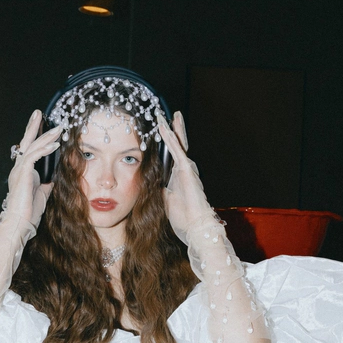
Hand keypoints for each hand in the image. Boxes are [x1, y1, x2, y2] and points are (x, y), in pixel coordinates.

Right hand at [3, 110, 61, 232]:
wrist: (20, 223)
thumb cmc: (29, 212)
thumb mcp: (43, 195)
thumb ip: (47, 184)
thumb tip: (54, 178)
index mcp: (23, 173)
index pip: (29, 150)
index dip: (36, 137)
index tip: (43, 125)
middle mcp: (19, 169)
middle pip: (26, 142)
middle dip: (34, 127)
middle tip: (39, 113)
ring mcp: (19, 170)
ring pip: (32, 147)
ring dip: (45, 136)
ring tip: (57, 128)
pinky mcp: (22, 174)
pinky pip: (33, 157)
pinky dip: (44, 149)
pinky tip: (55, 144)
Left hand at [157, 111, 214, 238]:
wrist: (195, 227)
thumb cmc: (182, 218)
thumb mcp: (164, 201)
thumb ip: (158, 190)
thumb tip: (148, 183)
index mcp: (178, 177)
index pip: (171, 155)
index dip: (166, 142)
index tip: (159, 130)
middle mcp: (184, 169)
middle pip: (177, 145)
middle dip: (172, 129)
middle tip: (165, 115)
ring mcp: (186, 168)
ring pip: (177, 144)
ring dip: (170, 129)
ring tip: (164, 115)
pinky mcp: (186, 170)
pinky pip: (176, 150)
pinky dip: (169, 138)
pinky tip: (164, 127)